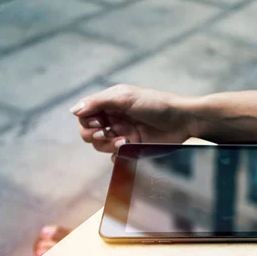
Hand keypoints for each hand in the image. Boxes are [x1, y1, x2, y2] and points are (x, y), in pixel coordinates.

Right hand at [71, 85, 202, 154]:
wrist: (182, 121)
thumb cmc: (156, 104)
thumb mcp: (125, 97)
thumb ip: (99, 102)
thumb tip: (74, 110)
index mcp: (110, 105)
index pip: (85, 115)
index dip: (87, 121)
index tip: (99, 123)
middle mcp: (114, 120)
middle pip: (88, 132)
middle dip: (93, 135)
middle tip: (107, 133)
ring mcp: (123, 135)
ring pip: (100, 146)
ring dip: (107, 145)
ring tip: (124, 141)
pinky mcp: (133, 149)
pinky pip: (116, 158)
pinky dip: (117, 156)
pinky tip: (127, 149)